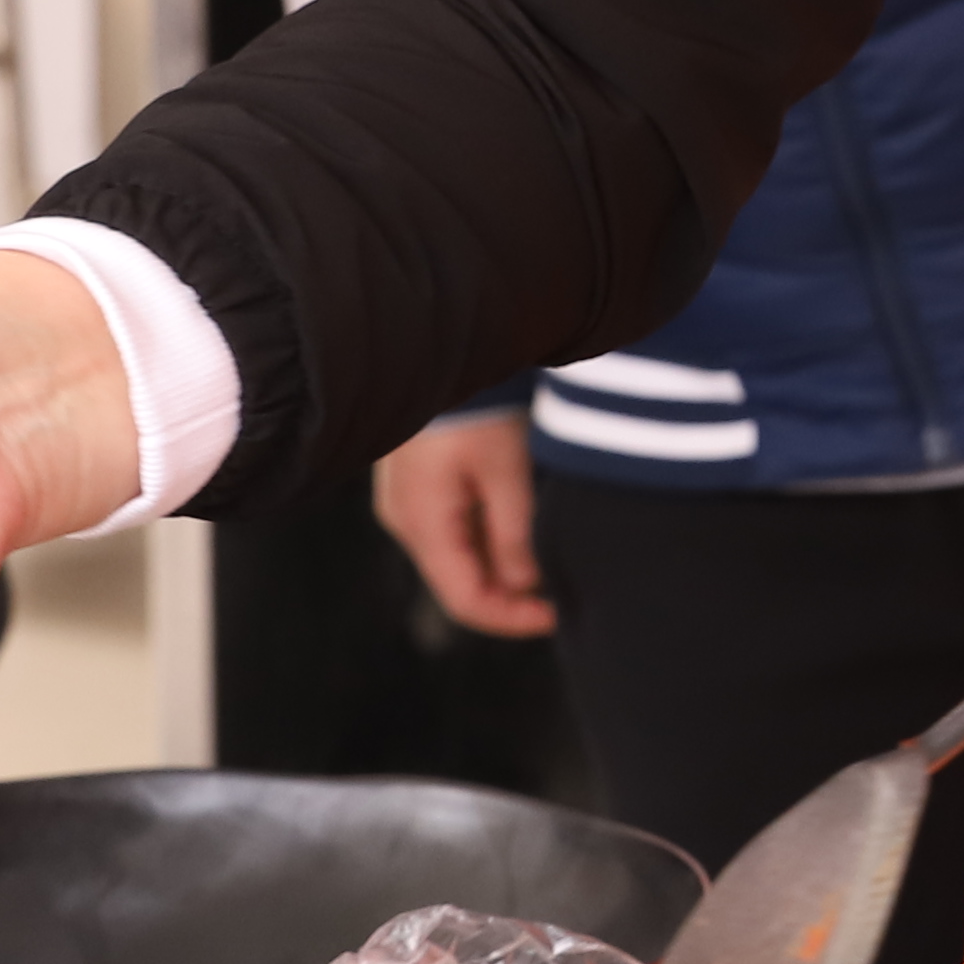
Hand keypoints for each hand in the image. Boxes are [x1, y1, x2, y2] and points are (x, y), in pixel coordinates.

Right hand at [375, 410, 555, 639]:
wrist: (437, 345)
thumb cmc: (473, 404)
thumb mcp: (505, 469)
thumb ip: (515, 534)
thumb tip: (526, 585)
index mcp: (422, 524)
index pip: (466, 600)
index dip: (513, 619)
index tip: (558, 616)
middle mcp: (405, 520)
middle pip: (458, 583)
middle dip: (509, 596)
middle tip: (559, 593)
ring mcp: (405, 501)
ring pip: (455, 557)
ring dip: (498, 567)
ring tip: (546, 559)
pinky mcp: (414, 484)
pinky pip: (449, 528)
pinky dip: (484, 539)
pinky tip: (518, 528)